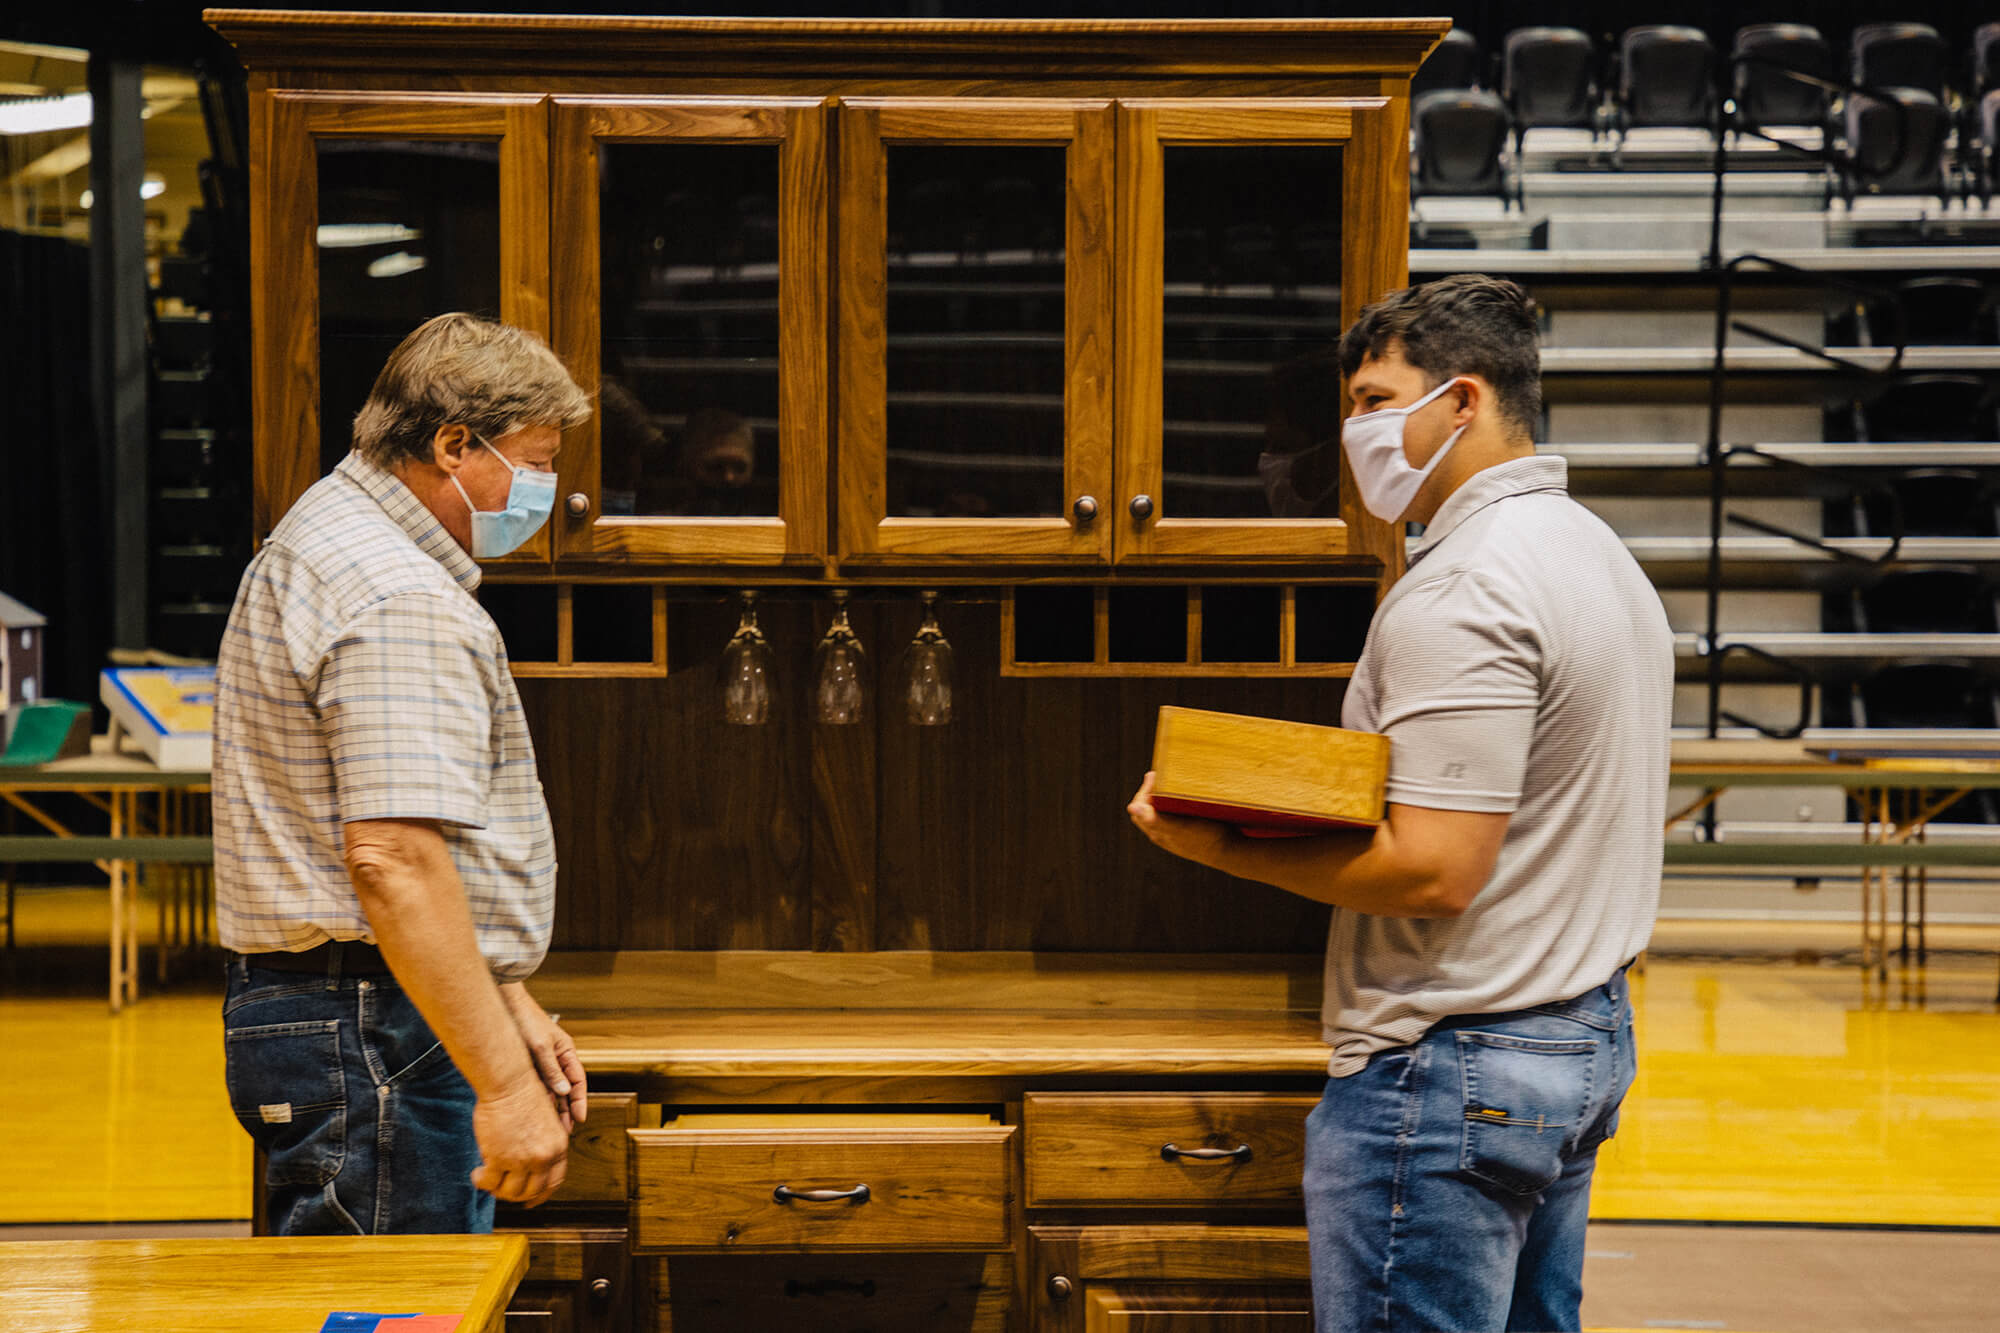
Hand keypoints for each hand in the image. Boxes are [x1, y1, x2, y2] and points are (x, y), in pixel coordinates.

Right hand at [470, 1074, 569, 1206]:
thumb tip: (527, 1168)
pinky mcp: (500, 1159)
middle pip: (531, 1191)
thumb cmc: (523, 1094)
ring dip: (497, 1190)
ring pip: (510, 1192)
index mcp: (558, 1146)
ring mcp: (523, 1159)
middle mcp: (544, 1156)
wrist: (509, 1081)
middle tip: (503, 1189)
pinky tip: (477, 1174)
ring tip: (487, 1179)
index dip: (541, 1194)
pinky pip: (489, 1182)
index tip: (532, 1199)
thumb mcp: (544, 1122)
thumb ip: (541, 1145)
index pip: (554, 1182)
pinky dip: (481, 1181)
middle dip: (516, 1194)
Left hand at [500, 982, 587, 1131]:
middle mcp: (556, 1059)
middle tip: (565, 1131)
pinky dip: (538, 1099)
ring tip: (550, 1127)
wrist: (504, 1005)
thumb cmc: (525, 1020)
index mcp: (566, 1051)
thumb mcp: (540, 1046)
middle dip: (567, 1110)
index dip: (580, 1101)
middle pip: (566, 1089)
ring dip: (552, 1107)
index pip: (578, 1081)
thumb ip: (551, 1069)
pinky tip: (534, 1113)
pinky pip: (536, 1086)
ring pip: (551, 1089)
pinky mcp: (528, 1065)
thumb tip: (564, 1091)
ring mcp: (542, 1062)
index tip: (579, 1118)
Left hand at [1127, 770, 1230, 868]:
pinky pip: (1169, 818)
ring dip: (1159, 799)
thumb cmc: (1205, 838)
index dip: (1144, 790)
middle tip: (1159, 777)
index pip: (1138, 807)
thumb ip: (1154, 819)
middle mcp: (1162, 835)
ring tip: (1168, 785)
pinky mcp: (1185, 836)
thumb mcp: (1180, 827)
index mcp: (1156, 832)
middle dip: (1149, 792)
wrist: (1229, 853)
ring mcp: (1173, 837)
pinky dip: (1170, 806)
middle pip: (1144, 810)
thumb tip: (1132, 808)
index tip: (1155, 775)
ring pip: (1157, 814)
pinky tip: (1181, 800)